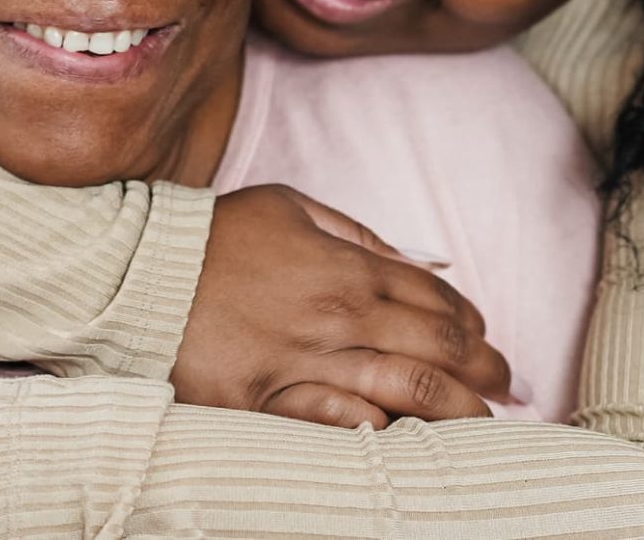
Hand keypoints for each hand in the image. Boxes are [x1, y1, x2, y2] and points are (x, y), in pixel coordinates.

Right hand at [172, 184, 519, 428]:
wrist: (137, 274)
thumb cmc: (215, 237)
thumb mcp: (290, 207)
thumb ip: (357, 234)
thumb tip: (416, 262)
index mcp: (347, 269)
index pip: (434, 303)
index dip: (472, 326)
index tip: (486, 341)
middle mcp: (336, 318)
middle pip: (436, 351)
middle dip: (483, 372)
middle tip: (507, 389)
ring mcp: (302, 363)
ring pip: (402, 392)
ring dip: (454, 412)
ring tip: (481, 427)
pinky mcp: (262, 402)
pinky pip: (331, 422)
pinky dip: (373, 430)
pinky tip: (402, 436)